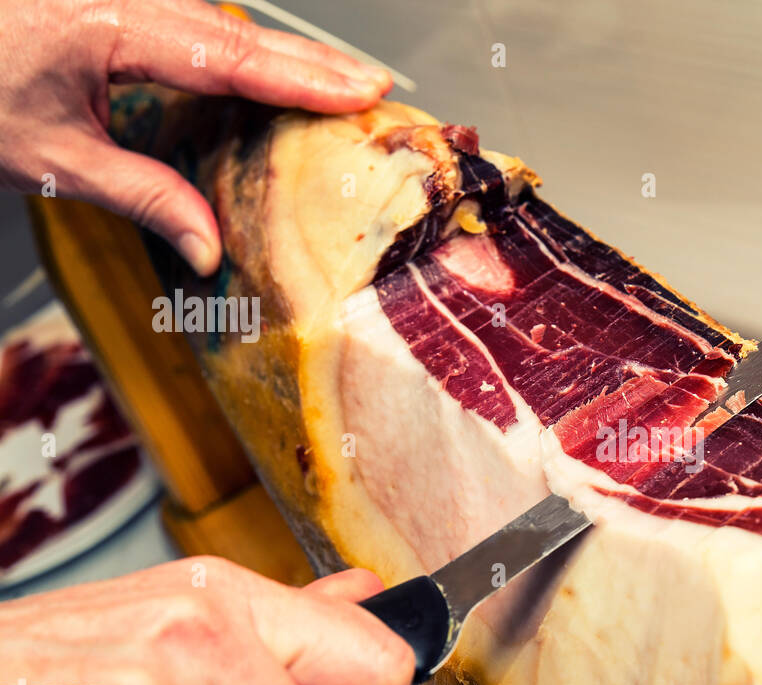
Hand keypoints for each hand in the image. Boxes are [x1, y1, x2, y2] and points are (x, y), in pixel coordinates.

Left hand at [0, 0, 391, 274]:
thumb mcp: (50, 157)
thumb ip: (141, 196)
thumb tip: (208, 249)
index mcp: (106, 24)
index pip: (228, 55)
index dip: (302, 76)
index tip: (361, 91)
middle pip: (239, 29)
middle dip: (313, 62)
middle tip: (375, 88)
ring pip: (222, 20)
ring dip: (283, 54)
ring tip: (340, 86)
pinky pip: (194, 19)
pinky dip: (242, 50)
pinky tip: (270, 72)